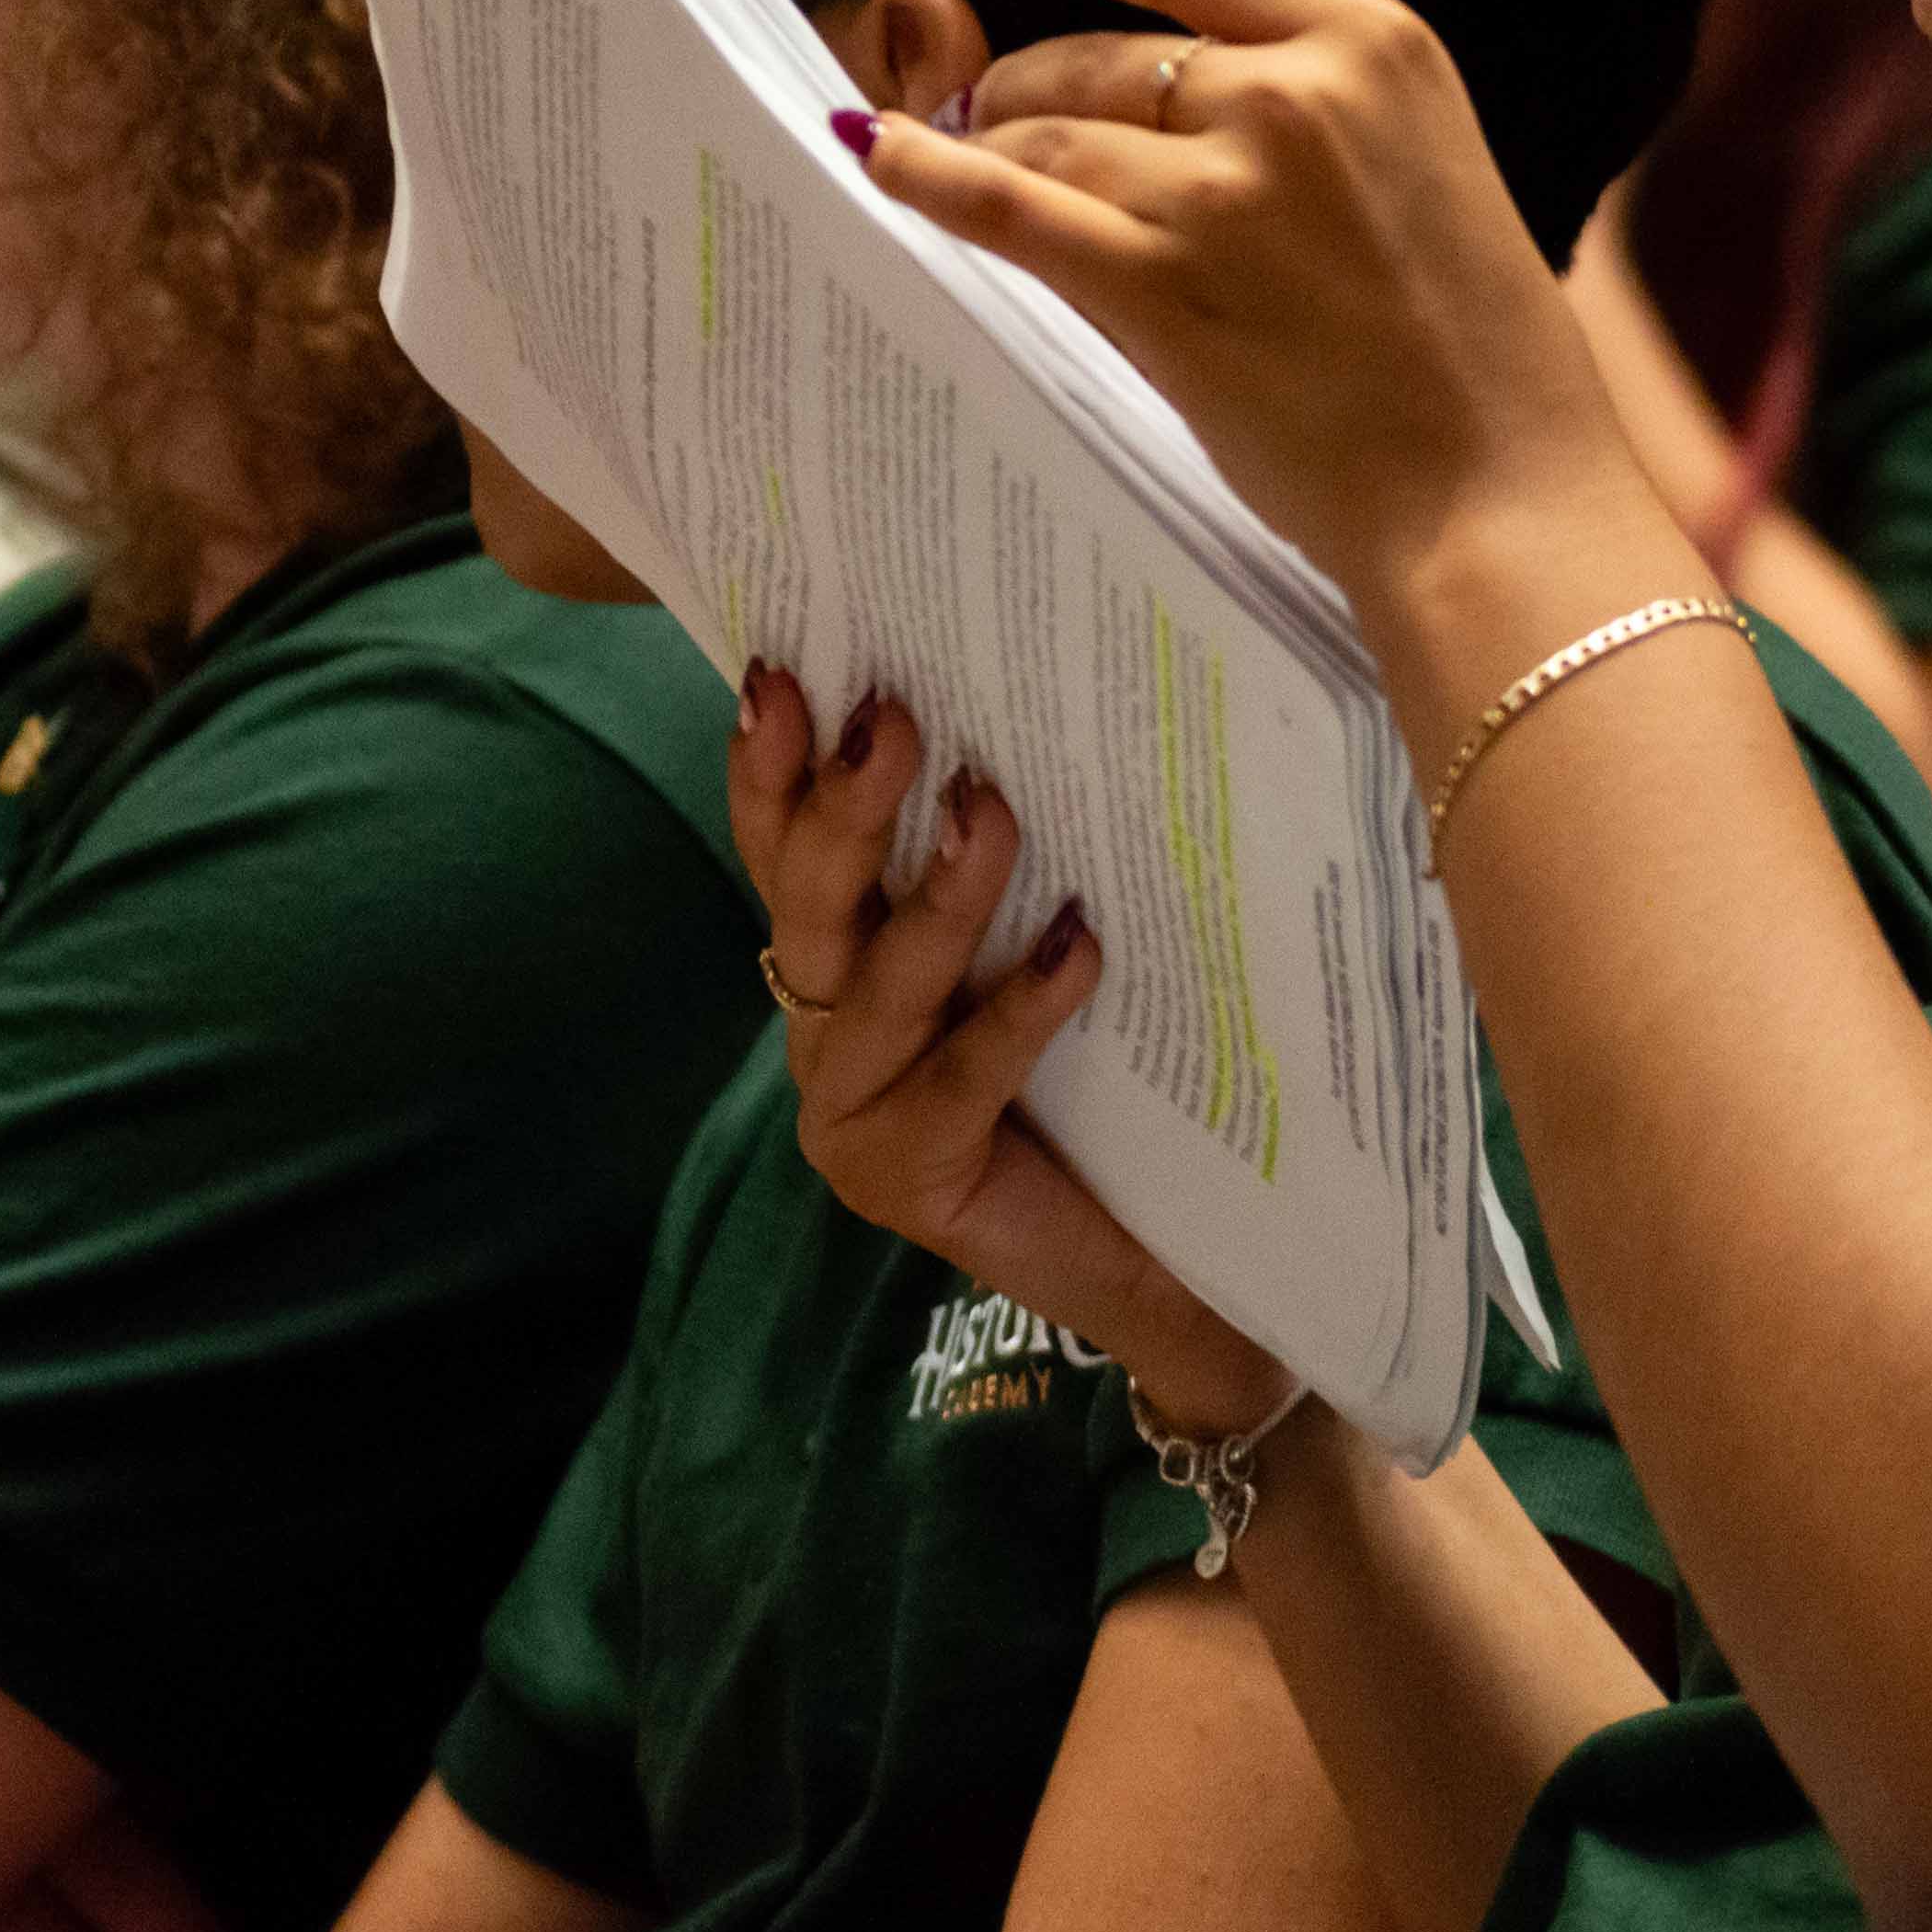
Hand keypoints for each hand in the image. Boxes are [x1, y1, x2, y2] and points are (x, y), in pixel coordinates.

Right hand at [734, 667, 1294, 1440]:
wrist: (1161, 1256)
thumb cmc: (1105, 1083)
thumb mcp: (1035, 945)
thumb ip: (1002, 854)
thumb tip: (1034, 696)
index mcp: (838, 968)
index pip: (782, 852)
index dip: (769, 770)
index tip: (782, 675)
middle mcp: (826, 1037)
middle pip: (812, 907)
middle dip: (845, 808)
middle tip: (893, 717)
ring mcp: (854, 1117)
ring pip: (881, 986)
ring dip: (937, 893)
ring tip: (990, 809)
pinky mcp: (907, 1181)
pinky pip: (964, 1075)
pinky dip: (1020, 1005)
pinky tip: (1078, 942)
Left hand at [847, 0, 1641, 587]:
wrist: (1498, 493)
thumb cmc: (1475, 355)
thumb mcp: (1420, 165)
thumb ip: (1308, 110)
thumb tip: (1149, 97)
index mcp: (1374, 43)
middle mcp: (1294, 93)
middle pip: (1100, 53)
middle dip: (1025, 84)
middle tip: (988, 118)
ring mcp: (1221, 190)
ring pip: (1047, 130)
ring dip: (985, 143)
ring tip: (955, 162)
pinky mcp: (1159, 286)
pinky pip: (1006, 205)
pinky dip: (928, 178)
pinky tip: (883, 160)